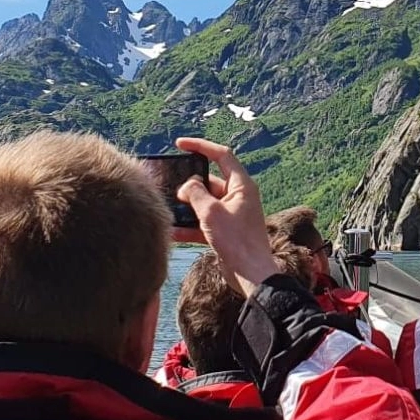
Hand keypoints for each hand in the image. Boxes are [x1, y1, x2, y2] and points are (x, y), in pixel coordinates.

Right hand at [173, 138, 279, 294]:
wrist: (251, 275)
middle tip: (173, 190)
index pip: (221, 155)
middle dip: (190, 185)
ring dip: (188, 206)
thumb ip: (195, 193)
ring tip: (169, 209)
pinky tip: (173, 231)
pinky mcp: (226, 231)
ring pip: (205, 203)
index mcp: (242, 185)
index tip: (180, 144)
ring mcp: (232, 214)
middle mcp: (239, 197)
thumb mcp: (211, 212)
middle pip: (210, 181)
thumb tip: (186, 186)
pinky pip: (205, 222)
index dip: (200, 146)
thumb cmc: (236, 241)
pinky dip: (190, 225)